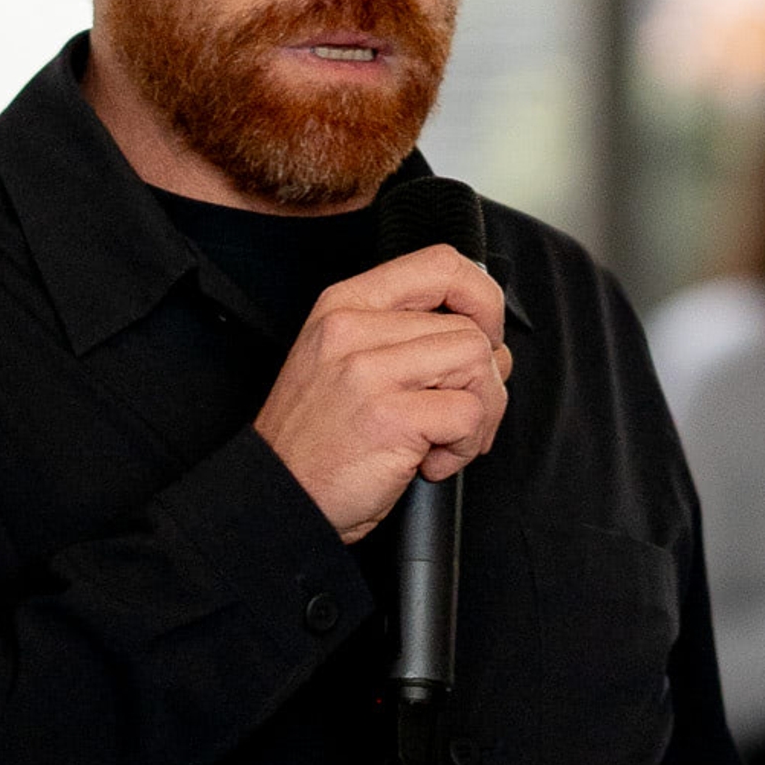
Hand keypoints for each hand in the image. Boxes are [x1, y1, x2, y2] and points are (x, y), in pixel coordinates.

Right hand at [252, 249, 510, 541]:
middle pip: (469, 327)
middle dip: (485, 379)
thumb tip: (486, 335)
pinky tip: (430, 462)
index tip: (487, 334)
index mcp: (345, 304)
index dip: (483, 297)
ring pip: (477, 363)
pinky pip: (469, 414)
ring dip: (481, 412)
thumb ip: (405, 333)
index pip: (441, 265)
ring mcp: (368, 372)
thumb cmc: (317, 440)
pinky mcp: (389, 417)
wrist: (278, 498)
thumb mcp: (344, 360)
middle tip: (461, 415)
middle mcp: (353, 328)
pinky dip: (465, 447)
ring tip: (444, 439)